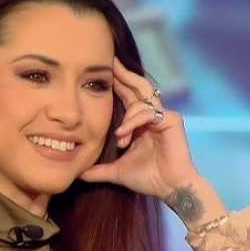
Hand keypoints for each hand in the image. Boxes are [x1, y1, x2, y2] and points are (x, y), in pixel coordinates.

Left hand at [79, 57, 200, 199]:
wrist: (170, 189)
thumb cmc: (148, 179)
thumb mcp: (116, 171)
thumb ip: (98, 170)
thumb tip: (77, 174)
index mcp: (140, 122)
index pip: (127, 96)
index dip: (116, 83)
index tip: (101, 72)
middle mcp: (152, 115)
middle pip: (137, 87)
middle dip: (123, 75)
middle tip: (110, 61)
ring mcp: (163, 116)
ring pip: (140, 102)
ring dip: (126, 119)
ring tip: (120, 139)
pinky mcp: (172, 120)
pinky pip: (148, 113)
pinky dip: (134, 122)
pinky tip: (125, 135)